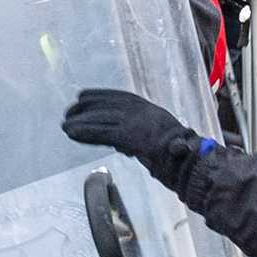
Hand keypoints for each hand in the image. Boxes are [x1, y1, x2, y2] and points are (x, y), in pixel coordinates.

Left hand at [61, 86, 205, 188]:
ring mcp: (137, 122)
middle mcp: (141, 111)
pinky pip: (103, 133)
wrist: (191, 160)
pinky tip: (72, 133)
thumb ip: (138, 136)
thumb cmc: (177, 154)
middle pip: (107, 106)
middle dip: (85, 109)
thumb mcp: (157, 137)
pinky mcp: (131, 136)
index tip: (82, 96)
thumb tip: (120, 142)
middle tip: (68, 113)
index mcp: (148, 108)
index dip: (99, 96)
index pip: (119, 97)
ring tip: (66, 125)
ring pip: (102, 119)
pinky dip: (85, 132)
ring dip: (81, 122)